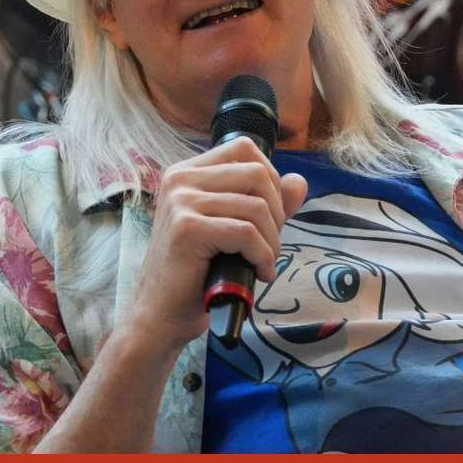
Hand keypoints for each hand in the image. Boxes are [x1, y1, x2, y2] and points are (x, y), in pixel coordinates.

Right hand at [121, 136, 308, 354]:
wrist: (162, 314)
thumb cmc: (197, 274)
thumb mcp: (234, 230)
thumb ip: (266, 203)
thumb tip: (300, 182)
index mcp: (186, 172)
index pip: (243, 148)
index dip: (269, 178)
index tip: (268, 215)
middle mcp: (180, 179)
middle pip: (256, 174)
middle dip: (276, 213)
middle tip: (269, 245)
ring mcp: (180, 201)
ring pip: (256, 206)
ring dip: (272, 241)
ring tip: (264, 264)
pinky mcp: (187, 228)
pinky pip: (246, 232)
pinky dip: (263, 256)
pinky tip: (259, 274)